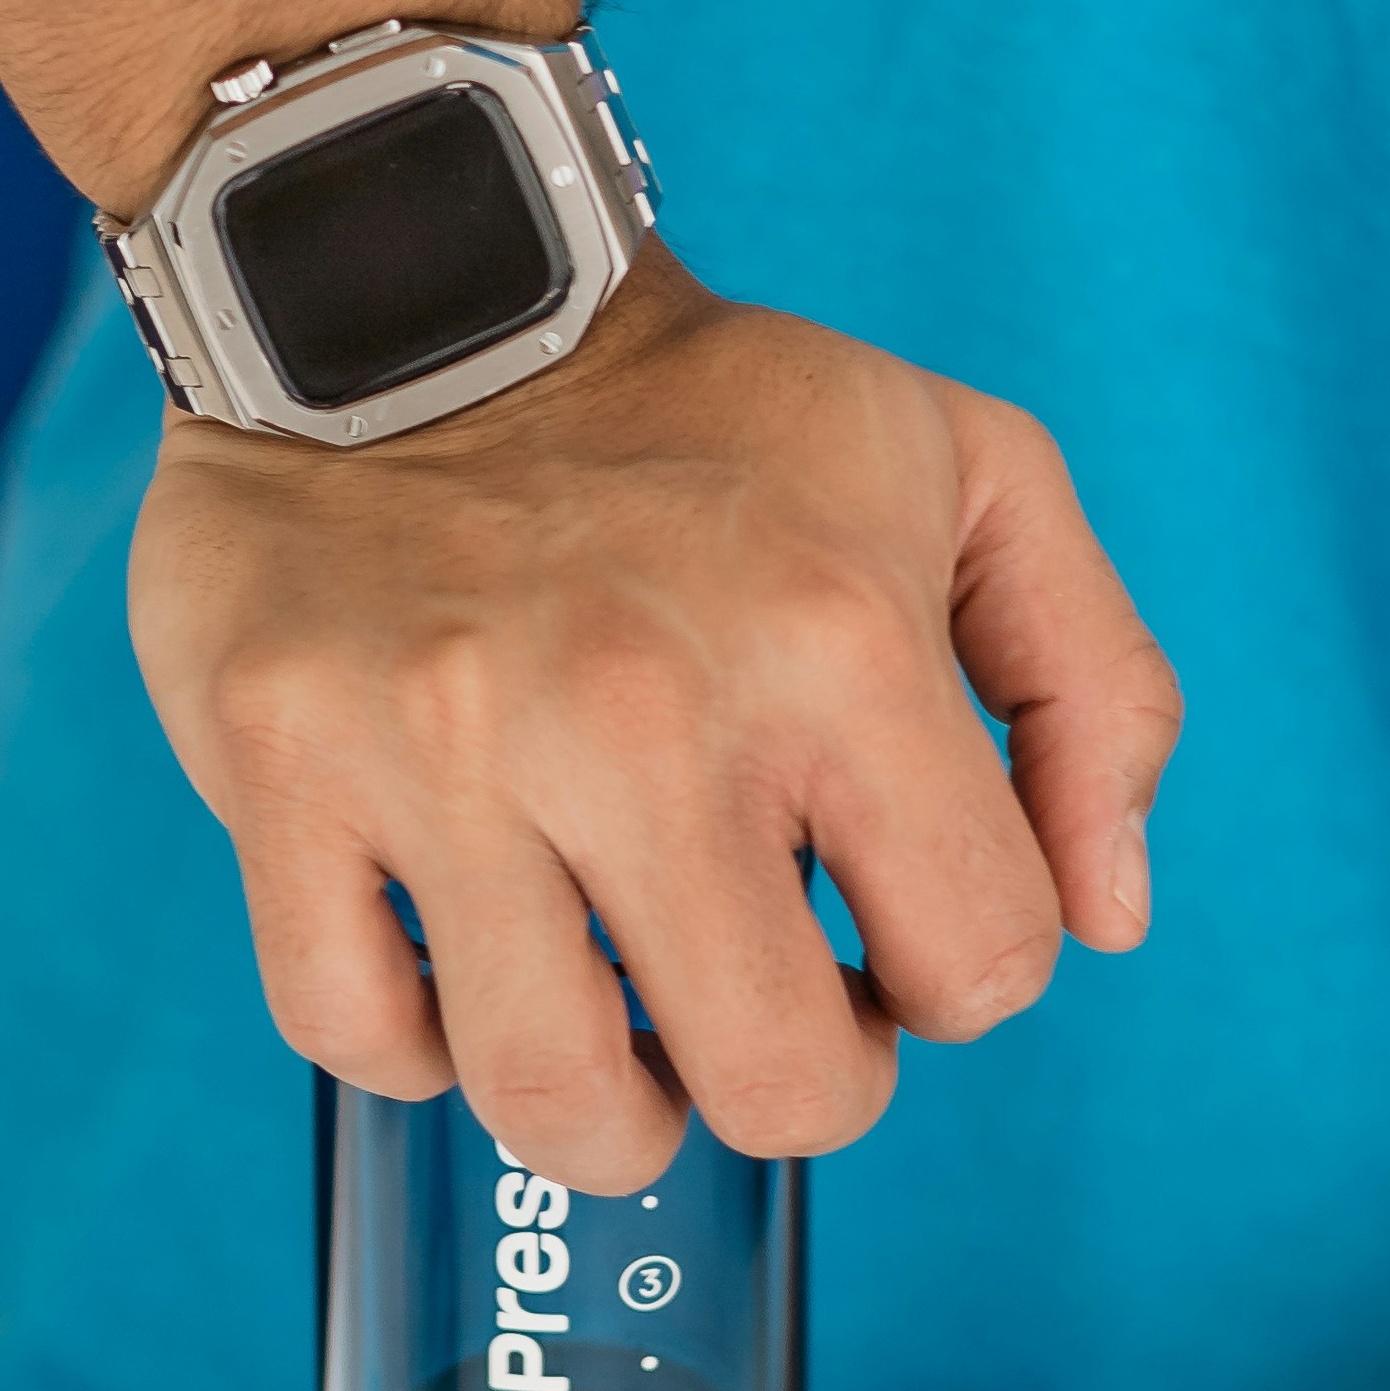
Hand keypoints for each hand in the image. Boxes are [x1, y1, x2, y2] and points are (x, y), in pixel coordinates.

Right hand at [128, 253, 1181, 1191]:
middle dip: (789, 1077)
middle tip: (750, 999)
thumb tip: (1107, 917)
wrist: (418, 274)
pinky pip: (350, 1030)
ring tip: (611, 1029)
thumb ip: (1096, 689)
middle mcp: (642, 711)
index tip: (879, 930)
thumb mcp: (969, 470)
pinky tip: (455, 965)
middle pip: (773, 1082)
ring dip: (606, 1115)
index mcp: (836, 642)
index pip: (979, 964)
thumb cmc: (705, 411)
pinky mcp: (281, 760)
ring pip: (550, 1098)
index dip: (946, 980)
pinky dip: (411, 1047)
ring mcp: (444, 747)